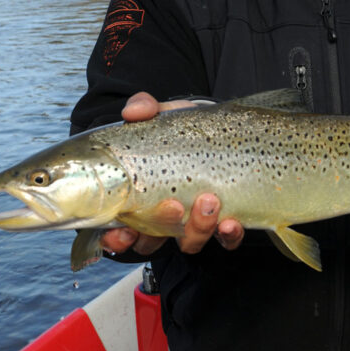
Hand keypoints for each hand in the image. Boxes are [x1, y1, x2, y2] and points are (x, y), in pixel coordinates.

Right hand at [101, 92, 243, 257]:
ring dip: (197, 228)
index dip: (116, 239)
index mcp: (138, 198)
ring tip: (209, 200)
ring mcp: (193, 223)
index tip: (124, 232)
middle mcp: (163, 218)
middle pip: (151, 242)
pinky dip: (228, 236)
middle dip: (160, 230)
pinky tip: (232, 222)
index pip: (119, 230)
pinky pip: (226, 241)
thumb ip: (145, 108)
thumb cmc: (182, 129)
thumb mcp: (163, 115)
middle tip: (173, 206)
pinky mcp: (224, 223)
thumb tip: (132, 112)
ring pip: (189, 242)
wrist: (220, 129)